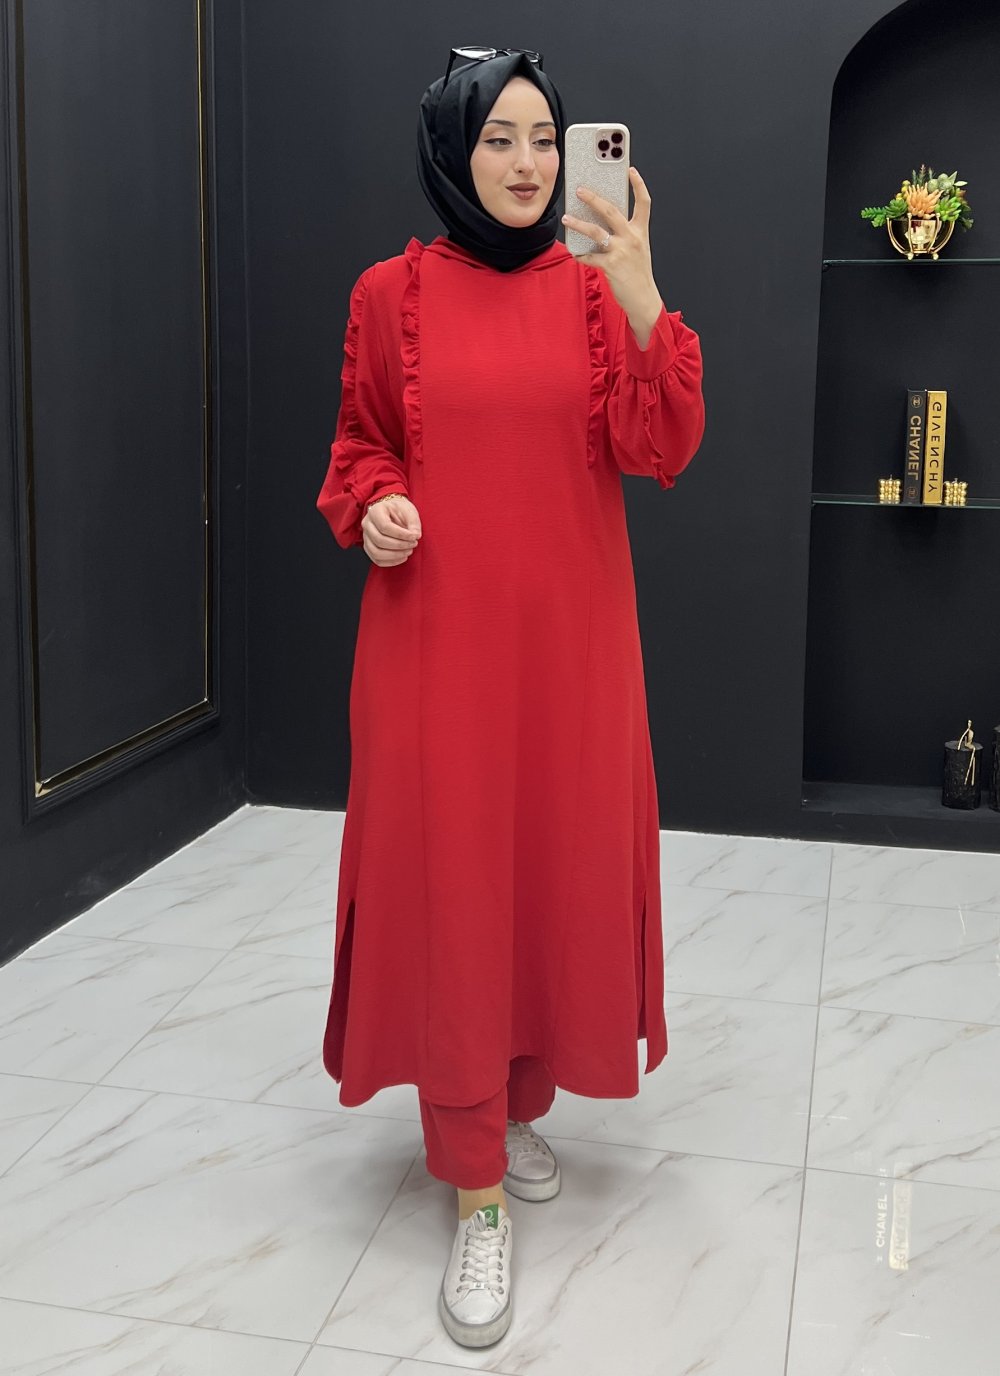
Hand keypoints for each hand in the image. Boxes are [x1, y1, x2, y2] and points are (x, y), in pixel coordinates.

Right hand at [361, 495, 421, 566]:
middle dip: (399, 545)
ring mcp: (366, 537)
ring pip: (376, 552)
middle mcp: (367, 524)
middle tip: (413, 544)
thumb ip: (413, 523)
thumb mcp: (409, 511)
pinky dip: (391, 562)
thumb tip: (416, 536)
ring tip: (408, 551)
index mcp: (376, 511)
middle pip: (379, 540)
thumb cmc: (400, 510)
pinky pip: (377, 560)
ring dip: (395, 555)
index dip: (401, 534)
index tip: (415, 537)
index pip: (385, 526)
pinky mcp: (369, 547)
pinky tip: (402, 557)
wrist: (392, 511)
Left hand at [562, 166, 660, 321]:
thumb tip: (602, 221)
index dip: (638, 185)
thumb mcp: (638, 248)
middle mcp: (632, 238)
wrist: (643, 298)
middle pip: (612, 211)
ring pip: (596, 232)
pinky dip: (580, 254)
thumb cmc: (638, 273)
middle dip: (594, 198)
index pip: (643, 203)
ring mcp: (622, 251)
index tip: (630, 170)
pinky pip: (590, 257)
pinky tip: (573, 252)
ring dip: (579, 224)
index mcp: (640, 231)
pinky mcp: (611, 266)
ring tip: (567, 218)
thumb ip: (624, 233)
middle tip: (579, 189)